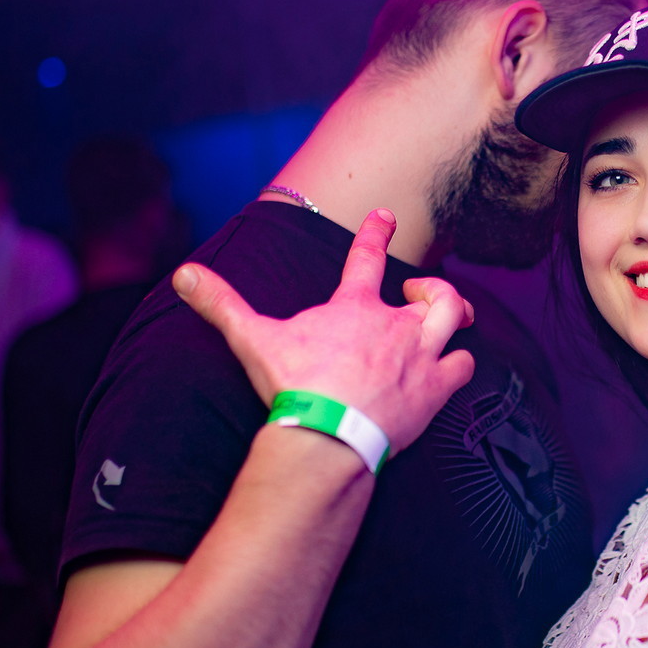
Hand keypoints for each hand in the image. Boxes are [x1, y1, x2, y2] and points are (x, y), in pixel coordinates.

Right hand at [173, 208, 476, 453]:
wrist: (328, 433)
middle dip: (431, 285)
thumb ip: (222, 304)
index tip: (386, 215)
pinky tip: (453, 366)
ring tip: (454, 317)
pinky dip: (461, 363)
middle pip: (432, 290)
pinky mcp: (434, 389)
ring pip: (455, 319)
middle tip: (418, 289)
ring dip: (456, 315)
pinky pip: (464, 366)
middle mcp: (394, 325)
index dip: (377, 232)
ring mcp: (419, 355)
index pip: (367, 257)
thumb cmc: (294, 385)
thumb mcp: (252, 339)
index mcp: (354, 308)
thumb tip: (184, 276)